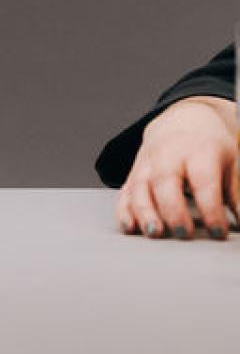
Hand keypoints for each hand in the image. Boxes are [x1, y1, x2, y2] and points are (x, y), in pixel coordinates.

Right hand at [116, 96, 236, 238]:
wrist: (183, 119)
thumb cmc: (210, 146)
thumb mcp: (231, 163)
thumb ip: (236, 195)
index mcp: (199, 150)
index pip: (203, 181)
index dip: (210, 209)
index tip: (218, 232)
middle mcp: (168, 154)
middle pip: (165, 181)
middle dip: (172, 210)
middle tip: (183, 234)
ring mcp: (147, 162)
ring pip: (139, 186)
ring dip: (144, 212)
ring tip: (154, 233)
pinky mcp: (134, 171)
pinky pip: (125, 191)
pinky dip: (124, 210)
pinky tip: (129, 227)